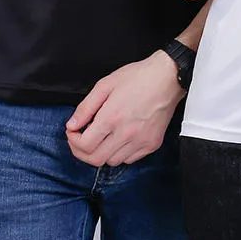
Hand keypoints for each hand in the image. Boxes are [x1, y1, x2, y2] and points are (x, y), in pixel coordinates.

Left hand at [65, 52, 183, 166]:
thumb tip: (72, 125)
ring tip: (102, 137)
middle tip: (80, 140)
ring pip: (112, 162)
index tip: (73, 132)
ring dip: (101, 152)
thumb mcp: (105, 84)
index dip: (73, 141)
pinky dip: (120, 153)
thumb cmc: (138, 77)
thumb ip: (86, 107)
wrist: (168, 78)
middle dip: (82, 152)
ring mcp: (141, 141)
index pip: (84, 145)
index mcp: (112, 117)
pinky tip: (119, 139)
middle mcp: (126, 133)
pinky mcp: (151, 144)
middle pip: (95, 159)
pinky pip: (129, 159)